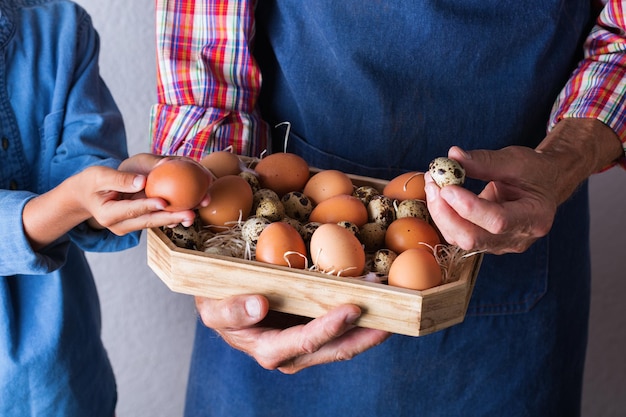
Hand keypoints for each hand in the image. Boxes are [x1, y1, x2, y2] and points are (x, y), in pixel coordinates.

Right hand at [23, 154, 209, 248]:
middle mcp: (120, 225)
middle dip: (171, 218)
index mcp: (108, 214)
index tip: (164, 202)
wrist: (84, 197)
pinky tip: (189, 208)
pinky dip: (172, 214)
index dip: (148, 206)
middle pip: (149, 221)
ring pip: (155, 222)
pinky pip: (156, 218)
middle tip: (191, 214)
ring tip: (195, 213)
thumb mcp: (99, 176)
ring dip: (176, 218)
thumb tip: (143, 181)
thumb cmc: (91, 182)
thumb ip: (119, 179)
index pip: (131, 210)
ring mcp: (130, 226)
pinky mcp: (138, 223)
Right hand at [194, 295, 390, 373]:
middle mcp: (291, 355)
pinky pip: (342, 329)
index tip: (352, 308)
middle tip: (393, 312)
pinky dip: (360, 316)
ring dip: (370, 325)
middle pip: (336, 349)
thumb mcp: (213, 308)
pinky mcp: (313, 331)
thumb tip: (258, 304)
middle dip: (366, 333)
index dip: (330, 327)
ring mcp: (305, 345)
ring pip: (344, 342)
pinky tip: (376, 298)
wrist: (221, 304)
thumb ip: (231, 310)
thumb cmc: (216, 303)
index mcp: (268, 350)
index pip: (305, 342)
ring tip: (393, 303)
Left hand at [424, 118, 622, 253]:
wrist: (544, 185)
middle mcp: (518, 238)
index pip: (497, 221)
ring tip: (432, 184)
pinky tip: (439, 195)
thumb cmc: (534, 172)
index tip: (447, 187)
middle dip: (447, 212)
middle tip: (433, 183)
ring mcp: (500, 245)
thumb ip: (484, 161)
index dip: (469, 207)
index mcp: (534, 218)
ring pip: (461, 239)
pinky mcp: (485, 243)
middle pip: (473, 238)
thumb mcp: (515, 160)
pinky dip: (444, 216)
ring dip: (440, 213)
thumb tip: (452, 156)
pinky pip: (458, 235)